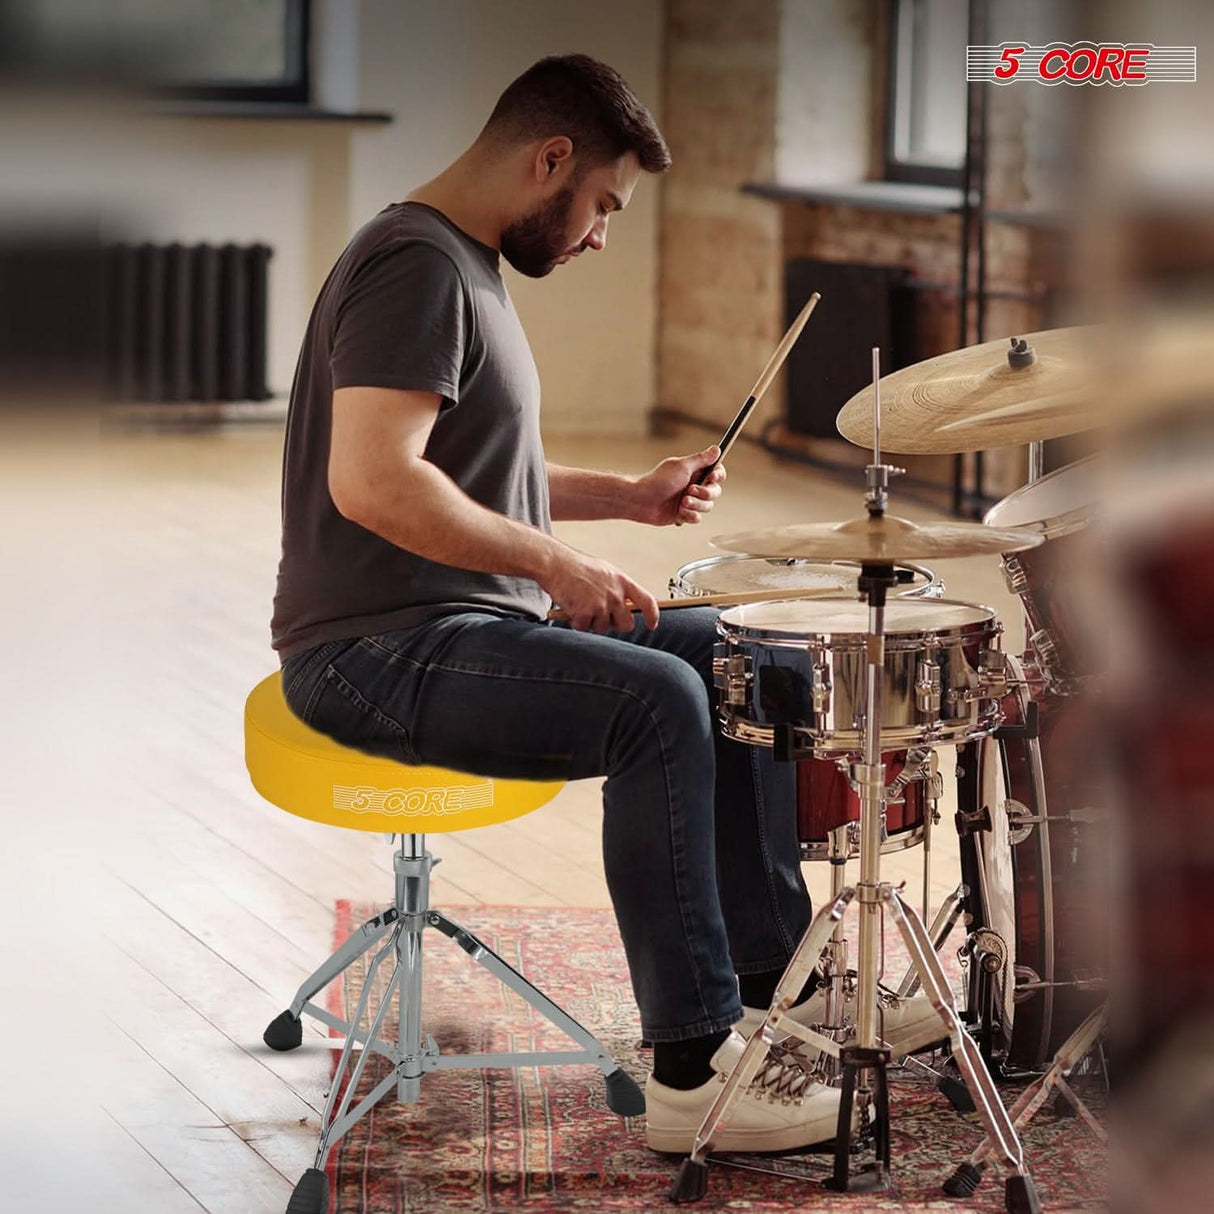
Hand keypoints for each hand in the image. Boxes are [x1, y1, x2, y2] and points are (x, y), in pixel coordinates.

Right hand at [539, 548, 659, 633]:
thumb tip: (626, 603)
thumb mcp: (606, 572)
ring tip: (582, 605)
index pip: (647, 602)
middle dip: (616, 624)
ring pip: (603, 628)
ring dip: (592, 622)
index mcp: (623, 582)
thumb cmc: (577, 566)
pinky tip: (572, 608)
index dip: (652, 616)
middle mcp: (615, 595)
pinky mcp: (584, 614)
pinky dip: (577, 622)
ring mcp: (600, 605)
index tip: (652, 624)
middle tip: (602, 616)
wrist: (556, 564)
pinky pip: (584, 628)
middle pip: (626, 624)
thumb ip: (618, 587)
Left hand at [631, 445, 726, 526]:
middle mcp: (694, 485)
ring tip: (681, 502)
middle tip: (689, 490)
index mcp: (694, 472)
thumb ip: (701, 459)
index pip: (717, 472)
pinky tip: (679, 512)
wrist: (641, 500)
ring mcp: (689, 500)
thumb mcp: (682, 466)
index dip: (717, 476)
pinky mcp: (684, 514)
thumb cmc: (659, 481)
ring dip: (696, 505)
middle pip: (715, 491)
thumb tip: (717, 448)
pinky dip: (689, 515)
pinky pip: (697, 518)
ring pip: (707, 506)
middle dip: (705, 493)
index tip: (712, 477)